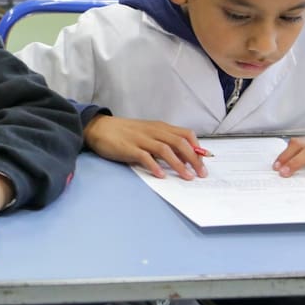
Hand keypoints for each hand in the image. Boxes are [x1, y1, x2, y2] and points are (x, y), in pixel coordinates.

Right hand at [84, 115, 207, 179]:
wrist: (99, 127)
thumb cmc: (125, 132)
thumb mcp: (147, 133)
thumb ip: (163, 142)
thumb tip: (184, 157)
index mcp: (159, 127)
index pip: (185, 134)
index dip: (197, 147)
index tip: (205, 160)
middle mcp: (153, 131)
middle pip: (179, 142)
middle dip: (193, 159)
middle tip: (201, 174)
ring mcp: (141, 139)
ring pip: (165, 149)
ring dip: (178, 164)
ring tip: (187, 177)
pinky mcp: (128, 148)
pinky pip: (144, 156)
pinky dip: (154, 166)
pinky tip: (161, 175)